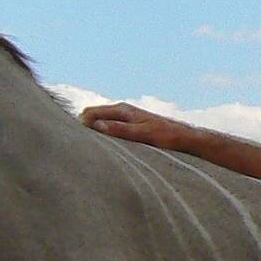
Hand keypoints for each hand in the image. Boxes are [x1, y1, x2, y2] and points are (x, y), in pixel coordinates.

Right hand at [79, 101, 193, 150]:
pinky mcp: (128, 128)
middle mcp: (121, 112)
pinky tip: (102, 150)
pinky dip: (102, 137)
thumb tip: (95, 125)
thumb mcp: (142, 134)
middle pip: (92, 117)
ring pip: (99, 124)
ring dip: (93, 134)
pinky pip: (108, 130)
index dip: (80, 125)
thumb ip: (120, 130)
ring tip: (86, 150)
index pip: (90, 113)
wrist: (185, 138)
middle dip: (84, 129)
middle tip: (77, 147)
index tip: (74, 140)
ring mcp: (124, 119)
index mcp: (122, 110)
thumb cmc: (167, 136)